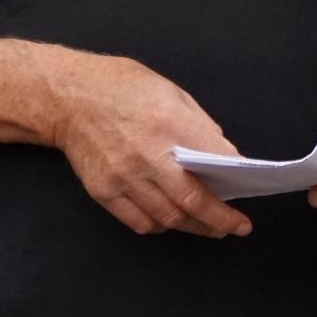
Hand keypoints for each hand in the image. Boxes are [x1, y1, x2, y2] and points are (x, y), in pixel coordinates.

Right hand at [50, 53, 253, 238]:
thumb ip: (200, 126)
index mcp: (169, 123)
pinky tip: (171, 222)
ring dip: (193, 227)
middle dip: (219, 220)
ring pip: (167, 218)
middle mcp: (147, 155)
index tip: (246, 195)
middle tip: (236, 227)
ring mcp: (123, 177)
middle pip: (191, 201)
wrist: (69, 97)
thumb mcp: (172, 93)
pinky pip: (138, 221)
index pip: (214, 162)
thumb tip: (224, 156)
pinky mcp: (104, 191)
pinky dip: (160, 226)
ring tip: (210, 228)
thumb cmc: (124, 88)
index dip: (235, 183)